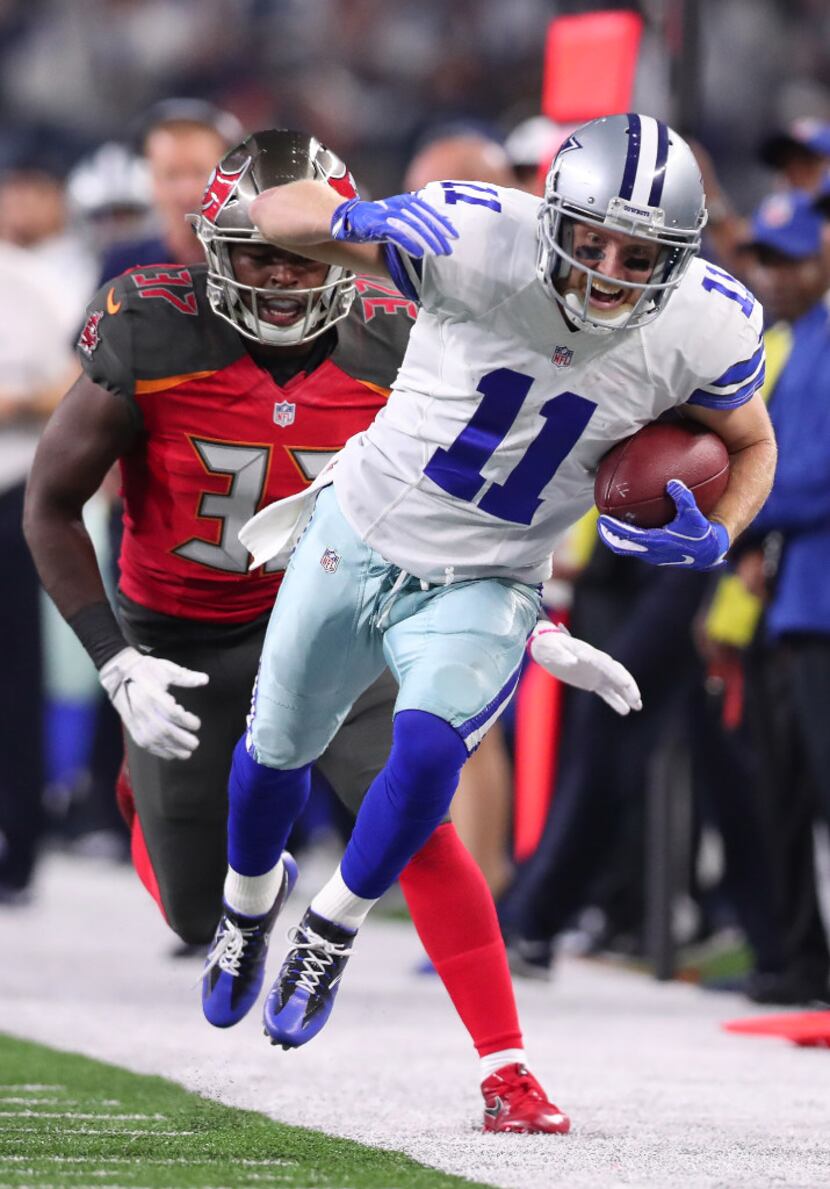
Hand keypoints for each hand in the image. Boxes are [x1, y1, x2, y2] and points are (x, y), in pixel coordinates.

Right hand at [99, 647, 208, 760]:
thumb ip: (185, 676)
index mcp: (153, 695)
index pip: (173, 714)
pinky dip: (159, 751)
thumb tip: (205, 679)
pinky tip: (171, 754)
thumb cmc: (144, 670)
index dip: (187, 721)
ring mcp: (136, 721)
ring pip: (155, 741)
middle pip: (165, 731)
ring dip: (172, 749)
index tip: (196, 724)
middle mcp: (144, 711)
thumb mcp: (166, 668)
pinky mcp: (132, 728)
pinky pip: (146, 744)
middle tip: (195, 743)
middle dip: (182, 740)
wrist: (118, 675)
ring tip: (186, 753)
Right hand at [331, 194, 457, 257]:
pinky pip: (398, 235)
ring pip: (414, 227)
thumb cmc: (374, 221)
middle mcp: (398, 206)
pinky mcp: (380, 225)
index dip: (441, 223)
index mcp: (405, 202)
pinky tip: (419, 253)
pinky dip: (410, 243)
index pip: (427, 211)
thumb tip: (431, 231)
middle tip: (449, 248)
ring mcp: (389, 215)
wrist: (348, 219)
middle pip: (424, 220)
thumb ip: (412, 221)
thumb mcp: (395, 217)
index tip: (454, 234)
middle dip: (438, 234)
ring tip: (439, 252)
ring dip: (428, 240)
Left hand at [529, 622, 641, 715]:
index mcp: (587, 653)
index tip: (624, 683)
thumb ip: (562, 654)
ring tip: (638, 706)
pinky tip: (625, 710)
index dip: (614, 673)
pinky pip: (607, 692)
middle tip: (636, 697)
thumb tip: (573, 661)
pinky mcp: (592, 682)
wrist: (546, 647)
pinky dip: (616, 700)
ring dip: (627, 694)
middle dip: (627, 684)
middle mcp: (596, 662)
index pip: (604, 663)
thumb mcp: (551, 649)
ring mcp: (596, 672)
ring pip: (615, 684)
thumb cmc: (548, 646)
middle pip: (616, 672)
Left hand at [597, 479, 729, 570]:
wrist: (708, 553)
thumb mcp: (694, 515)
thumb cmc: (701, 533)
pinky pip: (635, 547)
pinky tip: (628, 525)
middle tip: (600, 522)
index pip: (628, 537)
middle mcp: (651, 552)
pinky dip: (627, 538)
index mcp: (656, 543)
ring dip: (616, 538)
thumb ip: (684, 498)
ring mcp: (652, 556)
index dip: (612, 529)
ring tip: (609, 524)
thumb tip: (672, 482)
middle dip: (608, 535)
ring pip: (627, 549)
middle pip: (621, 547)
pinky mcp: (655, 555)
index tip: (601, 519)